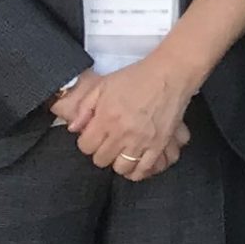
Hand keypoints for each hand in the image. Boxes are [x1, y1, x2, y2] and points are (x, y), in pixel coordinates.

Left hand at [54, 59, 196, 180]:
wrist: (171, 73)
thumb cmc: (137, 77)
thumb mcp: (104, 85)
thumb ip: (84, 107)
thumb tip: (73, 128)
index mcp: (106, 118)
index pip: (86, 147)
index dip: (88, 141)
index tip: (95, 135)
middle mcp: (121, 133)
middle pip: (101, 160)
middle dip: (102, 151)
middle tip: (110, 141)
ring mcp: (141, 141)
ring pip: (121, 168)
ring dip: (119, 161)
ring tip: (123, 152)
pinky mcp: (159, 144)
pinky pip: (144, 168)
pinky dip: (138, 170)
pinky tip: (136, 161)